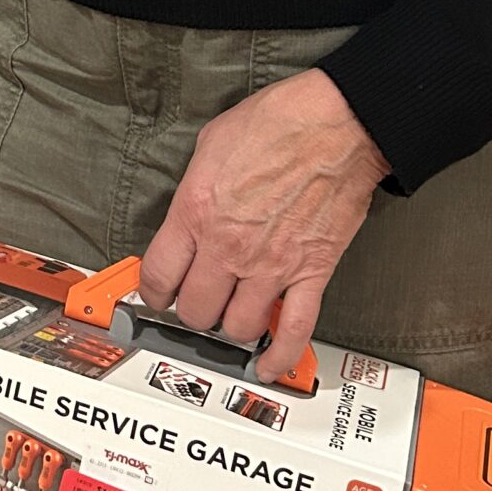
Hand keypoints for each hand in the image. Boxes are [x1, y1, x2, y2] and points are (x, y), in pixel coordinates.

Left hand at [136, 70, 388, 383]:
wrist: (337, 124)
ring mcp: (270, 265)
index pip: (159, 275)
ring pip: (237, 327)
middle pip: (195, 308)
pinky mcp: (311, 272)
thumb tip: (188, 212)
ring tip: (231, 317)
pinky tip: (269, 366)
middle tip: (197, 303)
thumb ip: (194, 189)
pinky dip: (280, 356)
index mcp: (196, 212)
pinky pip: (293, 329)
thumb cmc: (278, 123)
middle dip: (192, 310)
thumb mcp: (210, 145)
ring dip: (231, 328)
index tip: (158, 294)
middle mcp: (228, 246)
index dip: (154, 292)